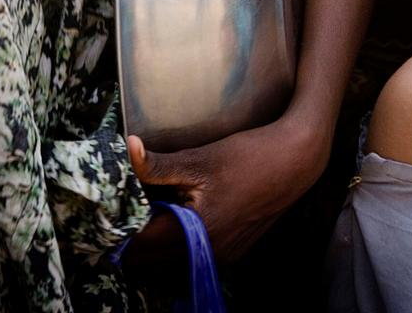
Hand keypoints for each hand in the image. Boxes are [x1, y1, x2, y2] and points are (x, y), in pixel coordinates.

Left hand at [127, 116, 326, 262]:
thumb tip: (128, 148)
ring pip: (173, 263)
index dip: (122, 230)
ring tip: (156, 214)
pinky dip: (181, 246)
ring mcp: (224, 256)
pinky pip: (195, 259)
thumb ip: (157, 164)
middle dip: (138, 240)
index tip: (114, 211)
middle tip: (132, 211)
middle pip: (153, 261)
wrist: (296, 160)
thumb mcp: (199, 158)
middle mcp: (208, 253)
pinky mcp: (235, 252)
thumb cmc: (250, 156)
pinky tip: (183, 218)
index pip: (140, 247)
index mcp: (194, 233)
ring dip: (159, 246)